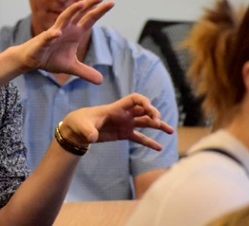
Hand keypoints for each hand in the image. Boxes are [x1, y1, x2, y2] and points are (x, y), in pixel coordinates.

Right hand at [17, 0, 113, 82]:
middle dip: (89, 5)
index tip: (111, 3)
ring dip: (72, 11)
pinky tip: (56, 34)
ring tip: (81, 4)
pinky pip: (48, 37)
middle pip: (79, 13)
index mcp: (75, 32)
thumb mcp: (71, 67)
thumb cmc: (51, 58)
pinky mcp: (42, 41)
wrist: (31, 59)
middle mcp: (66, 29)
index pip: (89, 19)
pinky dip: (51, 35)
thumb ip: (85, 72)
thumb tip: (101, 81)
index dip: (99, 11)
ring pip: (63, 18)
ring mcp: (54, 33)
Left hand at [60, 93, 174, 150]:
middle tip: (158, 122)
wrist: (77, 131)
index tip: (149, 109)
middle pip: (144, 110)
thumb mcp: (83, 126)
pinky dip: (150, 143)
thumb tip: (92, 137)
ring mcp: (125, 124)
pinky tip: (160, 148)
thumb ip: (88, 131)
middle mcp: (124, 114)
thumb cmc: (79, 123)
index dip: (144, 101)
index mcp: (116, 108)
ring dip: (158, 125)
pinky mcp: (124, 134)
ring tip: (171, 131)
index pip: (135, 99)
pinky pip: (140, 138)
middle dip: (153, 113)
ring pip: (146, 123)